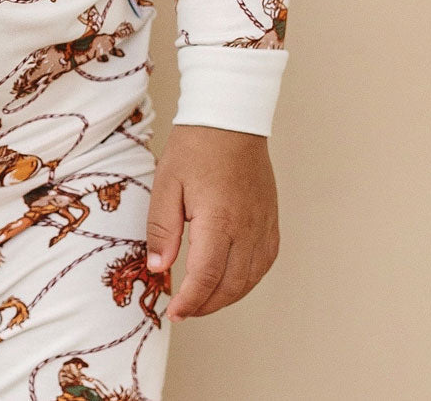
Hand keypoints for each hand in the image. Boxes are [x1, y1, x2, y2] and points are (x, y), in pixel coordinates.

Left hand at [145, 124, 278, 322]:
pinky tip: (231, 279)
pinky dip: (247, 279)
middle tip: (184, 310)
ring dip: (227, 296)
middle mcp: (247, 228)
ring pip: (250, 279)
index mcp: (219, 221)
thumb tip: (159, 268)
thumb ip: (161, 228)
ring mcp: (263, 225)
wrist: (230, 118)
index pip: (206, 277)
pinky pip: (264, 262)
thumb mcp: (166, 183)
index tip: (174, 313)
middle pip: (231, 286)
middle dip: (206, 305)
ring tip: (203, 299)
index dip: (190, 302)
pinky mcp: (271, 220)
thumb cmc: (195, 146)